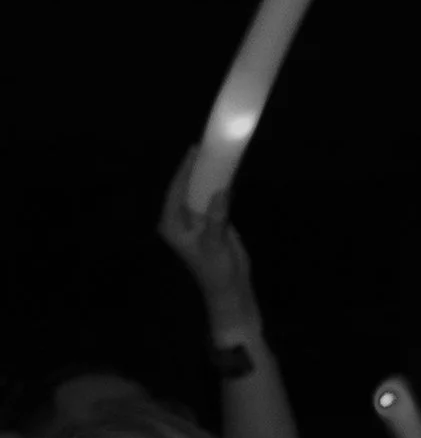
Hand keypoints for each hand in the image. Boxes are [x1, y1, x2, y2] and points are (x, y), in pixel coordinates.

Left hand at [157, 155, 259, 334]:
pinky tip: (226, 171)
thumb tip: (221, 189)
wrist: (231, 291)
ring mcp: (195, 220)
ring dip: (208, 175)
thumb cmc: (216, 272)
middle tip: (205, 146)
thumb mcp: (214, 245)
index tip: (194, 150)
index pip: (176, 190)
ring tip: (216, 153)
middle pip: (186, 187)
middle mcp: (180, 219)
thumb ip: (215, 217)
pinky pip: (212, 199)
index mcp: (172, 224)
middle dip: (195, 168)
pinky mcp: (211, 222)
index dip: (185, 169)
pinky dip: (219, 186)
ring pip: (199, 191)